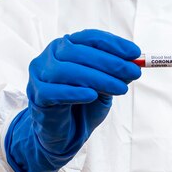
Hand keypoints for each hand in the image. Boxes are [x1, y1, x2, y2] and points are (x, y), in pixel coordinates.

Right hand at [5, 29, 141, 171]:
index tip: (135, 53)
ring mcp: (40, 74)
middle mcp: (51, 55)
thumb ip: (115, 75)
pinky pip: (53, 91)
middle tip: (134, 72)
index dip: (114, 44)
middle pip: (79, 51)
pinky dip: (74, 92)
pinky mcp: (36, 95)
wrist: (65, 134)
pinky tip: (92, 95)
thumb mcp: (104, 88)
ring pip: (67, 70)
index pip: (90, 38)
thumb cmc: (84, 106)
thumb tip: (133, 64)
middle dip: (111, 62)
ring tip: (121, 89)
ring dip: (98, 78)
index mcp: (68, 47)